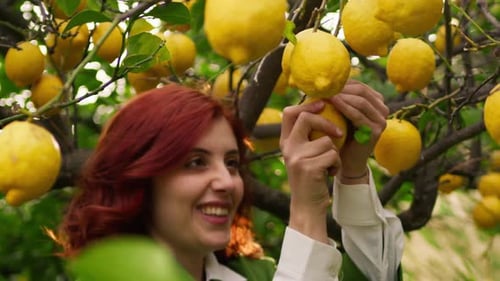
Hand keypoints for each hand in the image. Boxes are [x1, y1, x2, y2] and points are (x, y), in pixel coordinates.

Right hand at [279, 100, 342, 242]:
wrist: (306, 206)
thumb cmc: (310, 178)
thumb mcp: (303, 155)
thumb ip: (307, 137)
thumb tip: (323, 110)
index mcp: (285, 142)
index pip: (289, 113)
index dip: (307, 105)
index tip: (323, 104)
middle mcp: (288, 148)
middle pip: (307, 118)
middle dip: (327, 122)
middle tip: (339, 132)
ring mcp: (297, 157)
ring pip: (327, 140)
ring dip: (334, 153)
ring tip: (328, 166)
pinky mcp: (309, 168)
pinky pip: (332, 155)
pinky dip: (336, 164)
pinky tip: (329, 173)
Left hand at [329, 80, 388, 180]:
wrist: (348, 161)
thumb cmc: (341, 135)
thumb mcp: (342, 114)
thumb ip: (340, 98)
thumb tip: (325, 80)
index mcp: (376, 102)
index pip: (359, 85)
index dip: (342, 83)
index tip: (325, 83)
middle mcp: (383, 109)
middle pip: (361, 91)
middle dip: (342, 88)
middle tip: (325, 87)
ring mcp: (381, 120)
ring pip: (361, 100)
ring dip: (342, 95)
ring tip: (326, 93)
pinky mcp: (376, 130)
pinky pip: (358, 115)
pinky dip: (344, 107)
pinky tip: (332, 102)